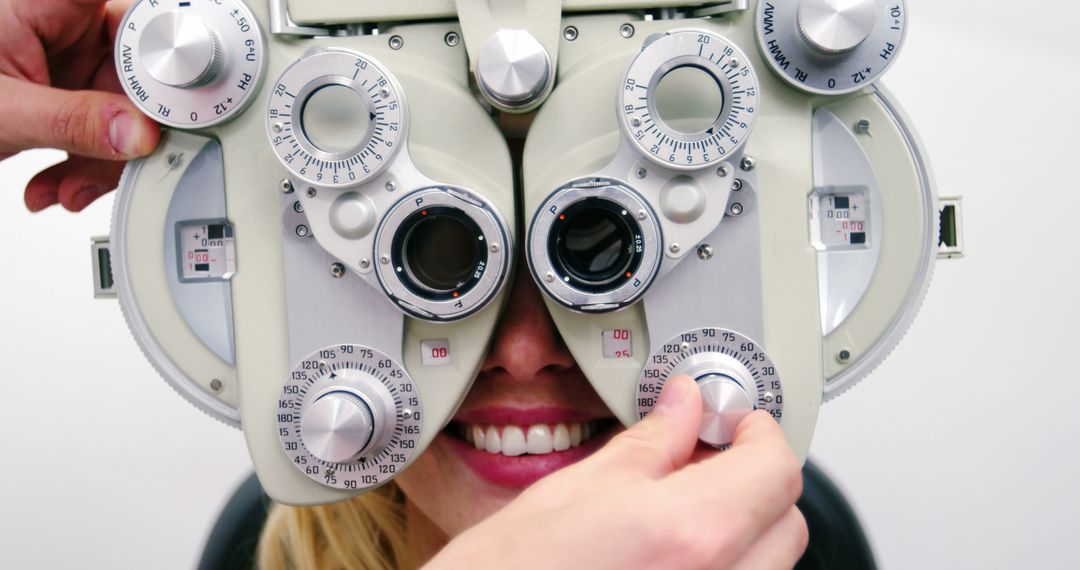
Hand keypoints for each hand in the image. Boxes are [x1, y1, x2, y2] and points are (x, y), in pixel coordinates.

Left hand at [0, 0, 158, 211]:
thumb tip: (139, 134)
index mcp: (46, 2)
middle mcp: (64, 22)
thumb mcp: (1, 111)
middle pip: (140, 67)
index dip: (169, 47)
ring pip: (126, 106)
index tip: (184, 91)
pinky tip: (55, 182)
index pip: (131, 13)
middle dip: (131, 125)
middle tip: (124, 161)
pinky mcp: (67, 93)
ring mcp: (68, 58)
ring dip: (103, 158)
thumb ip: (71, 121)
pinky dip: (85, 162)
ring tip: (68, 186)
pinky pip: (103, 125)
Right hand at [426, 375, 807, 569]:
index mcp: (689, 533)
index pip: (775, 469)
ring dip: (741, 526)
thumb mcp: (572, 490)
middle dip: (753, 479)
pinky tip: (669, 548)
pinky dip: (721, 563)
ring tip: (679, 505)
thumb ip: (646, 445)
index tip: (734, 421)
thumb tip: (682, 407)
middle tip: (702, 455)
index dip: (757, 432)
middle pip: (784, 521)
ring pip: (768, 563)